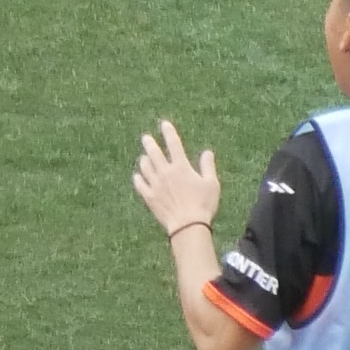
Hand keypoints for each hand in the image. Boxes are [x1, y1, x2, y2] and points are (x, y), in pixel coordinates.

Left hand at [133, 120, 219, 239]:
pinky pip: (140, 184)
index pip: (174, 144)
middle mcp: (165, 173)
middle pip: (154, 153)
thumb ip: (208, 166)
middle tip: (146, 137)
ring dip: (144, 160)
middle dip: (149, 143)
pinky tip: (137, 176)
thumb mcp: (211, 183)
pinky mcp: (149, 197)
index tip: (164, 124)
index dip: (169, 132)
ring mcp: (155, 184)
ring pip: (145, 167)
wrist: (188, 225)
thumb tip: (208, 152)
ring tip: (144, 157)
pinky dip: (138, 178)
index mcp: (181, 167)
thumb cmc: (203, 204)